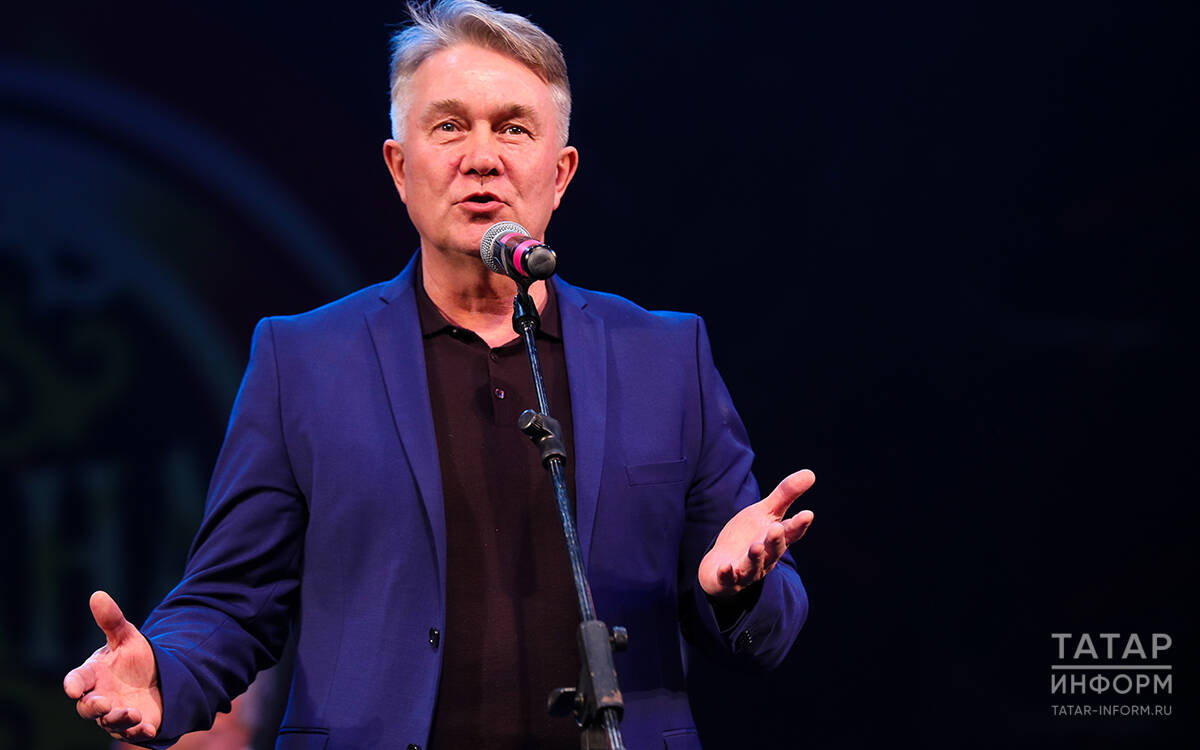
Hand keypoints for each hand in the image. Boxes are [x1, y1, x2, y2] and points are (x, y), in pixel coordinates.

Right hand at [63, 591, 161, 741]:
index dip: (74, 684)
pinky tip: (149, 728)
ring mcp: (116, 714)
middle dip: (95, 707)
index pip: (76, 680)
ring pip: (110, 723)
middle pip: (88, 708)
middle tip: (105, 703)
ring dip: (118, 719)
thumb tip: (97, 594)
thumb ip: (112, 620)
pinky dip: (139, 732)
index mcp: (93, 675)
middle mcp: (100, 697)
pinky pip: (133, 733)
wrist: (158, 678)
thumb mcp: (126, 637)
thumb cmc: (133, 658)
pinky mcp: (135, 726)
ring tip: (131, 712)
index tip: (74, 688)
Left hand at [698, 470, 814, 598]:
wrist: (722, 566)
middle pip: (773, 550)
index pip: (790, 532)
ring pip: (753, 565)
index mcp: (776, 540)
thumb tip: (811, 473)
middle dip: (775, 540)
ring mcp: (746, 570)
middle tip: (777, 528)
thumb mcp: (765, 513)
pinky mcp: (727, 579)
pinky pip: (727, 579)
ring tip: (756, 546)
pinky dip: (727, 574)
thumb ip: (785, 495)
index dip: (799, 525)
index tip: (808, 514)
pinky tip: (725, 568)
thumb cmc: (748, 537)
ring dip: (755, 557)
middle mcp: (765, 557)